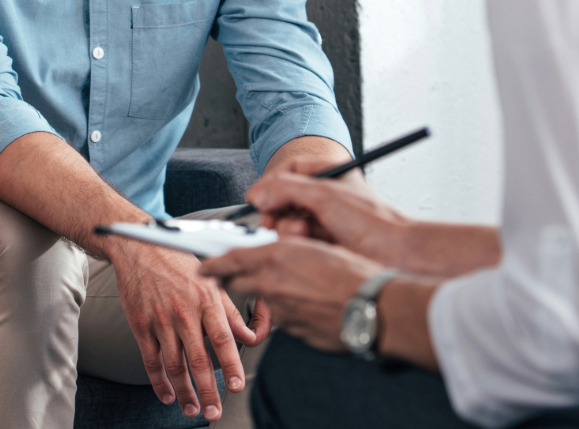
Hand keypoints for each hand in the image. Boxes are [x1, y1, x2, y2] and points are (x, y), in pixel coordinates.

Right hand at [109, 241, 262, 422]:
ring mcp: (160, 319)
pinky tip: (167, 394)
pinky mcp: (141, 324)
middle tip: (213, 411)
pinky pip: (151, 360)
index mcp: (205, 299)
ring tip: (192, 409)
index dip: (231, 365)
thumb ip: (229, 311)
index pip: (223, 338)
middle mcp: (183, 311)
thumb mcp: (209, 279)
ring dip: (185, 392)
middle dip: (208, 391)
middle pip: (199, 359)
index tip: (236, 386)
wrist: (139, 247)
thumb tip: (248, 336)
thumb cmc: (176, 261)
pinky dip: (159, 382)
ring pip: (175, 365)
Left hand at [201, 238, 379, 352]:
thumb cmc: (352, 272)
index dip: (213, 262)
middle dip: (231, 280)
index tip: (203, 264)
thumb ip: (285, 250)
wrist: (375, 308)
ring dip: (267, 295)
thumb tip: (271, 250)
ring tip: (293, 288)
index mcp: (275, 257)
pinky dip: (288, 311)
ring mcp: (282, 312)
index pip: (230, 259)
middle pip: (236, 284)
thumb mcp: (313, 246)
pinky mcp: (294, 332)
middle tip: (229, 276)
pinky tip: (309, 305)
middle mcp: (272, 285)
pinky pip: (283, 320)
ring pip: (262, 302)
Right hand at [245, 170, 408, 263]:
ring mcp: (326, 218)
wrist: (398, 257)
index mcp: (331, 172)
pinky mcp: (325, 241)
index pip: (290, 169)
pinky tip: (308, 244)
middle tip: (273, 220)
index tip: (258, 198)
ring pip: (290, 219)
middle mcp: (327, 194)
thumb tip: (257, 193)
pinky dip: (297, 241)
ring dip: (289, 227)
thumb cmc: (373, 222)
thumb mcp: (324, 196)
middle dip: (279, 210)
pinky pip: (298, 239)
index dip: (271, 182)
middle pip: (285, 196)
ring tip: (301, 233)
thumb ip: (285, 190)